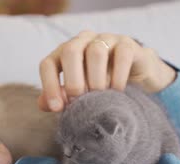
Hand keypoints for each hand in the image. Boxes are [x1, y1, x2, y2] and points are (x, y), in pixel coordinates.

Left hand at [38, 31, 176, 111]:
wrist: (135, 78)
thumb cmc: (100, 86)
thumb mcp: (79, 93)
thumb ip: (61, 97)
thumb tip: (44, 105)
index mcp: (64, 53)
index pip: (48, 64)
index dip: (49, 86)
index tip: (57, 108)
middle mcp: (82, 41)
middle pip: (70, 52)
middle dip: (73, 81)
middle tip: (81, 101)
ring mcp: (105, 39)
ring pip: (95, 52)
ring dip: (96, 79)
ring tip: (101, 97)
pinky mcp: (127, 44)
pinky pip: (121, 55)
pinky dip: (118, 76)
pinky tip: (118, 91)